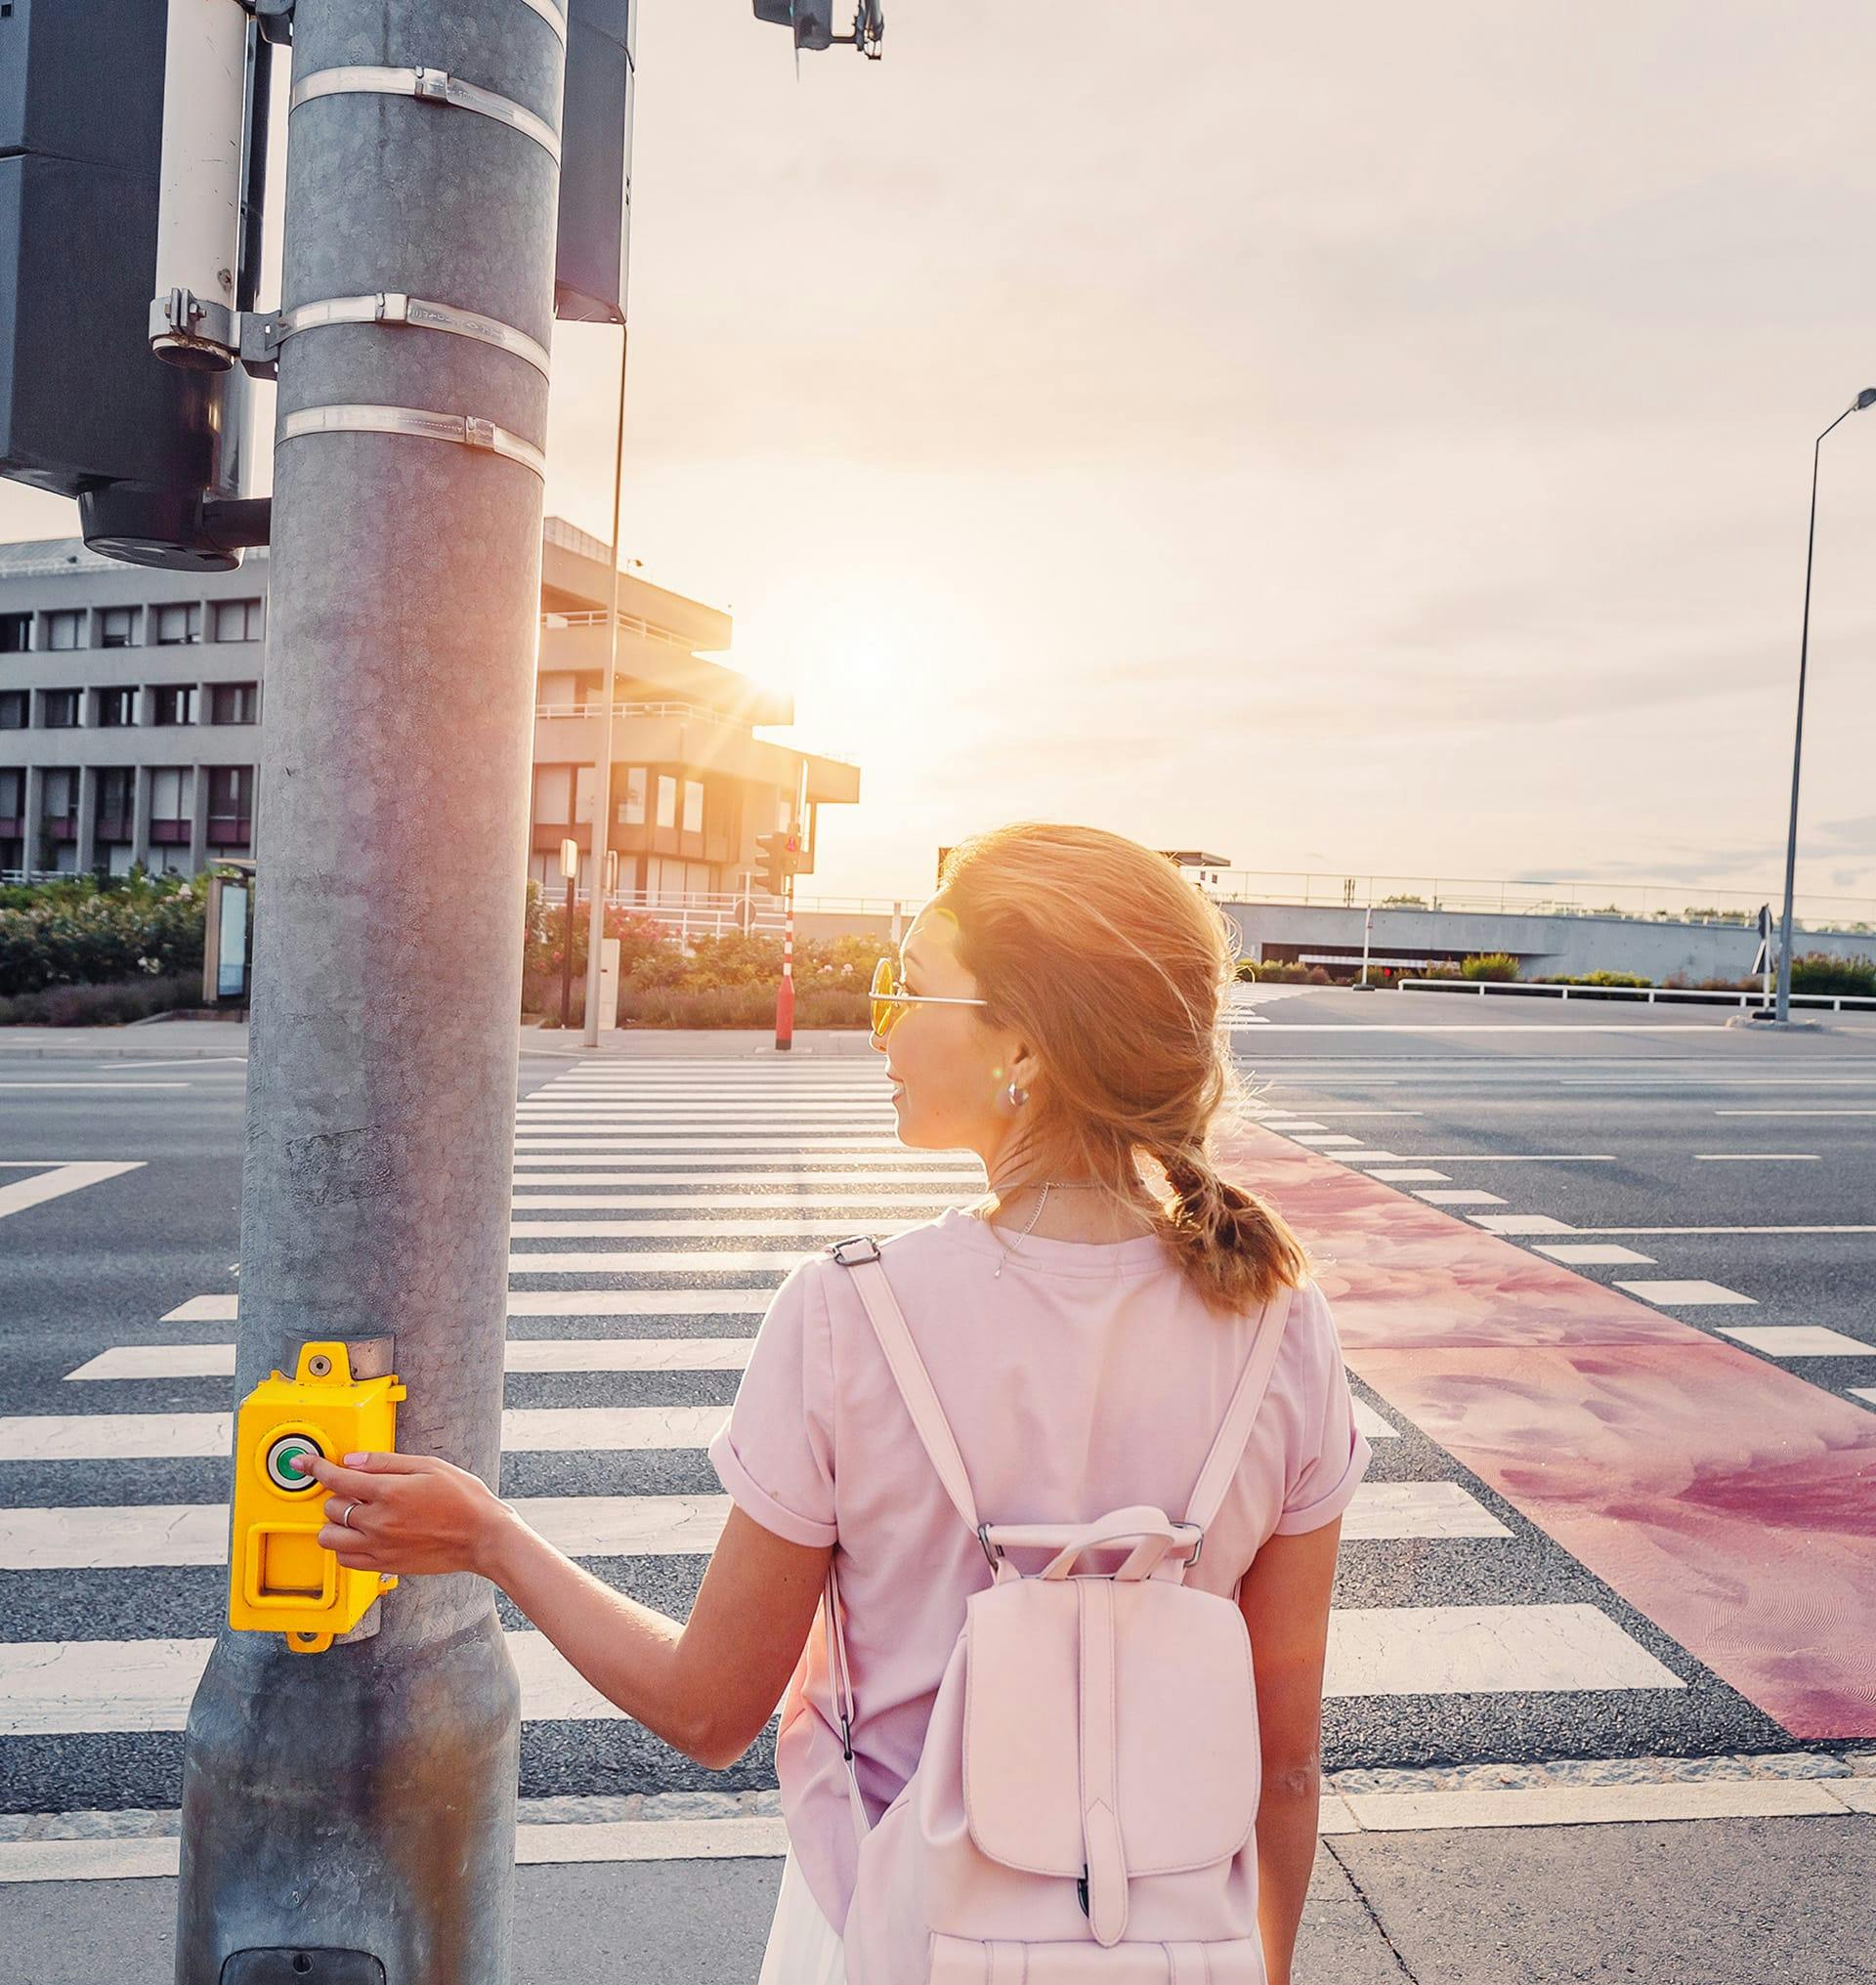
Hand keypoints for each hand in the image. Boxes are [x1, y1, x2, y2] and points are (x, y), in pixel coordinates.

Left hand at [302, 1450, 511, 1579]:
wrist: (481, 1536)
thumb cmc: (463, 1499)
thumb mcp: (429, 1466)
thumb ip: (386, 1462)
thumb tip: (352, 1460)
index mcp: (389, 1492)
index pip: (337, 1479)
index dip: (315, 1467)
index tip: (304, 1463)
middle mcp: (379, 1522)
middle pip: (331, 1508)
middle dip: (338, 1496)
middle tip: (356, 1492)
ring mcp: (379, 1546)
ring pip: (330, 1539)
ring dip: (335, 1524)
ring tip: (354, 1516)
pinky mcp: (384, 1565)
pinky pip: (345, 1560)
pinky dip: (345, 1546)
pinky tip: (361, 1536)